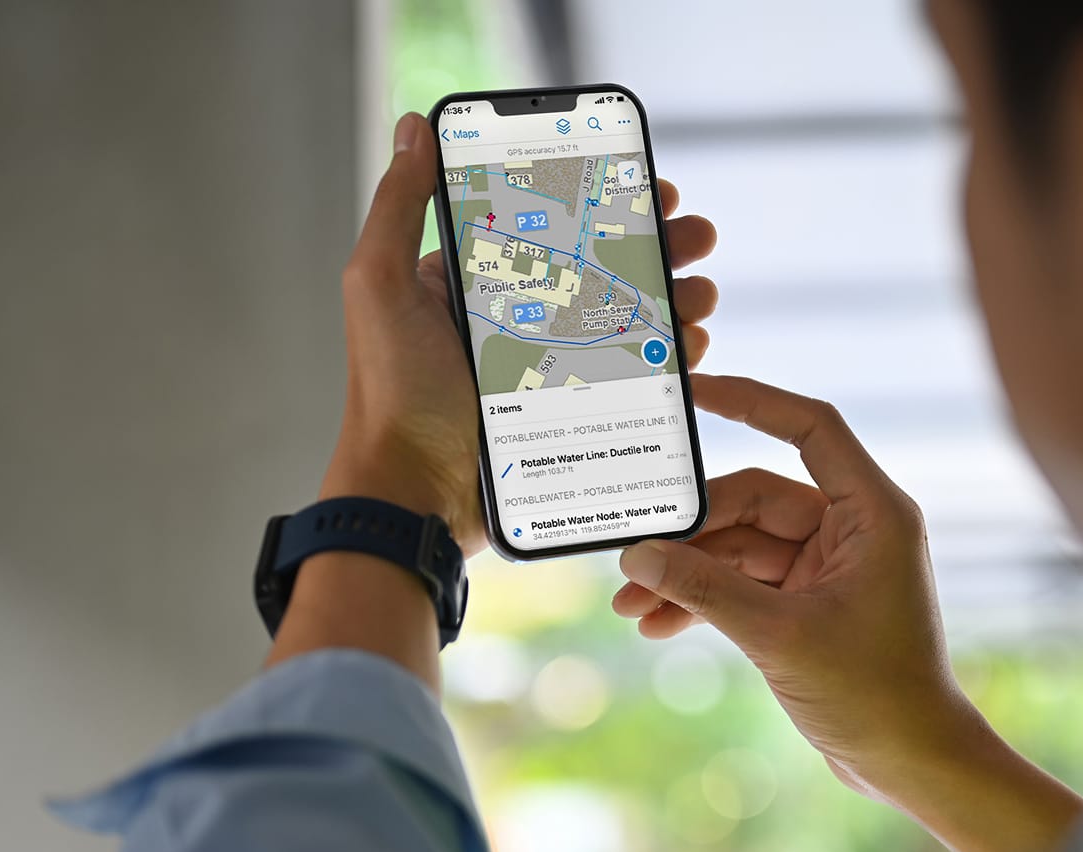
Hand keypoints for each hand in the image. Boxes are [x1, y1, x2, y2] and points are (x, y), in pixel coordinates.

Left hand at [268, 113, 720, 691]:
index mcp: (476, 282)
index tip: (654, 188)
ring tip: (702, 295)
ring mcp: (547, 369)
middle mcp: (515, 320)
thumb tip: (415, 127)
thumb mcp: (380, 285)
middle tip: (699, 239)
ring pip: (625, 322)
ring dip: (673, 301)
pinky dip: (666, 359)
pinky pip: (629, 379)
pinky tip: (689, 348)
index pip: (554, 225)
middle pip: (603, 269)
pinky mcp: (570, 414)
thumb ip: (400, 206)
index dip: (608, 201)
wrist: (411, 493)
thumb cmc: (390, 392)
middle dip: (658, 249)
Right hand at [610, 376, 1082, 851]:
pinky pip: (744, 584)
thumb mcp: (779, 636)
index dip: (751, 399)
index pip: (808, 427)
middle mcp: (853, 529)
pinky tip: (655, 625)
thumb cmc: (874, 694)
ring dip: (687, 572)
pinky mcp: (808, 604)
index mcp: (872, 512)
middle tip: (630, 554)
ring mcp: (829, 567)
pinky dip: (704, 601)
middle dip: (691, 531)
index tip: (696, 388)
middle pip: (755, 498)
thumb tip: (640, 556)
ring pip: (741, 546)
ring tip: (629, 602)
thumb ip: (706, 591)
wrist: (910, 762)